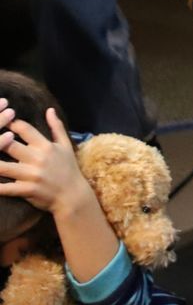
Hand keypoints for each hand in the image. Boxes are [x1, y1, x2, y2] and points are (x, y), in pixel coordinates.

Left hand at [0, 103, 90, 219]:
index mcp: (46, 146)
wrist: (72, 195)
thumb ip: (56, 127)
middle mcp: (37, 158)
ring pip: (4, 167)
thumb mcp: (65, 146)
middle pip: (10, 145)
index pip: (25, 129)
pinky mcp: (27, 190)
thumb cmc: (68, 168)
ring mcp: (31, 175)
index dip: (10, 123)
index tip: (1, 120)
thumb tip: (50, 110)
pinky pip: (7, 188)